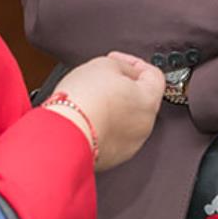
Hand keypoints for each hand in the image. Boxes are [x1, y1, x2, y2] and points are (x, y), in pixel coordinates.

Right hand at [45, 51, 163, 170]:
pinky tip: (85, 117)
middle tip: (101, 79)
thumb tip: (124, 71)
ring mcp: (128, 144)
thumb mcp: (105, 64)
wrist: (64, 134)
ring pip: (124, 119)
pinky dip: (101, 125)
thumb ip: (122, 66)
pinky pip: (110, 135)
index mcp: (149, 101)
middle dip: (121, 87)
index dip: (134, 63)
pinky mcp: (111, 157)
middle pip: (139, 100)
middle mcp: (144, 126)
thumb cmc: (84, 101)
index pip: (153, 76)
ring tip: (88, 99)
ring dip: (111, 108)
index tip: (118, 61)